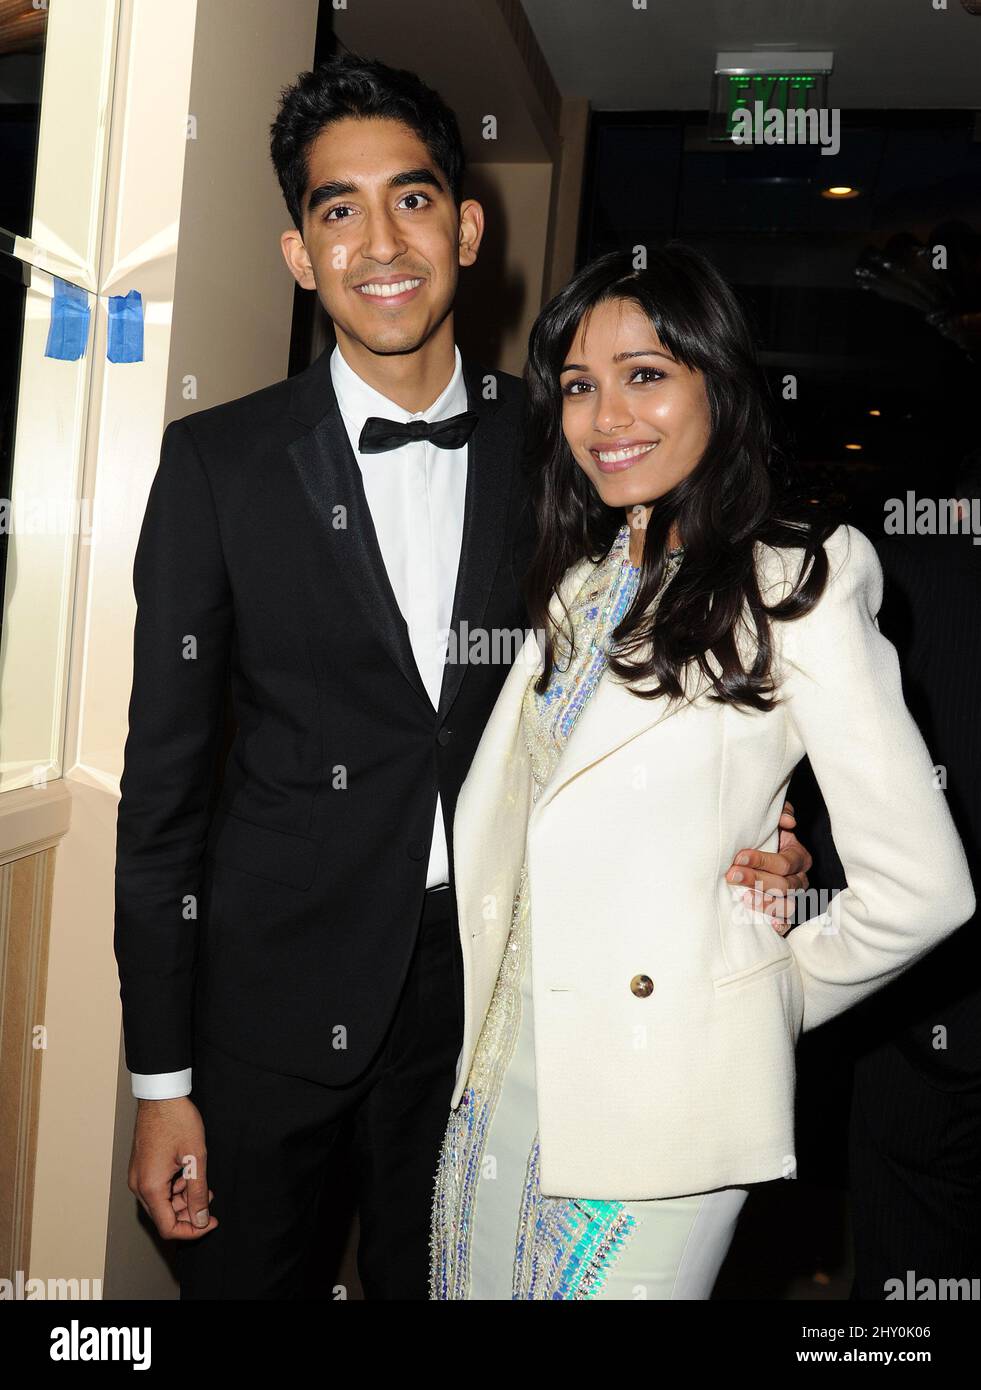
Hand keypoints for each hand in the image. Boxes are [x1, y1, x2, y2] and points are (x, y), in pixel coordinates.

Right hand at [128, 1097, 217, 1239]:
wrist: (161, 1096)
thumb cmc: (177, 1121)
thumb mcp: (196, 1158)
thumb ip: (198, 1193)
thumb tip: (201, 1220)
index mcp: (150, 1187)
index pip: (168, 1227)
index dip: (191, 1230)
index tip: (210, 1222)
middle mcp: (139, 1185)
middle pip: (164, 1217)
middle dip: (189, 1213)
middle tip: (209, 1198)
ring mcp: (137, 1176)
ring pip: (161, 1203)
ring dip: (183, 1199)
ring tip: (202, 1184)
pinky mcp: (141, 1168)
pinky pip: (157, 1189)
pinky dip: (175, 1188)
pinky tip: (189, 1174)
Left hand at [724, 800, 812, 936]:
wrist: (755, 860)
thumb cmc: (763, 840)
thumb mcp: (772, 823)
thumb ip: (781, 813)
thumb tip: (788, 822)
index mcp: (799, 858)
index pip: (784, 862)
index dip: (762, 860)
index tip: (739, 857)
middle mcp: (799, 880)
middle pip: (784, 885)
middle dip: (757, 879)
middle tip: (732, 875)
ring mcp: (794, 899)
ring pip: (786, 905)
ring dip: (765, 903)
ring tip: (744, 898)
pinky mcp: (785, 915)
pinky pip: (787, 923)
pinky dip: (780, 925)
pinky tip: (769, 924)